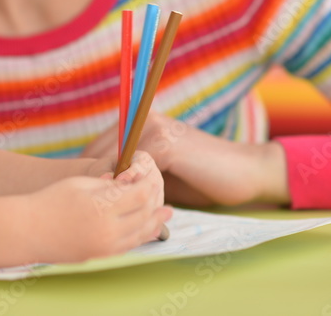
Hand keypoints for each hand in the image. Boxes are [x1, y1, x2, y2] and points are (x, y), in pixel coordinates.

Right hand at [29, 158, 170, 263]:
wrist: (27, 230)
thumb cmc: (51, 200)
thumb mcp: (81, 183)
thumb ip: (109, 184)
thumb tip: (131, 183)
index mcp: (104, 206)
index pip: (141, 194)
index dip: (149, 183)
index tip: (150, 176)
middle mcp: (108, 230)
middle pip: (145, 215)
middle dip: (157, 203)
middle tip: (165, 195)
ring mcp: (104, 247)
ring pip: (140, 234)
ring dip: (155, 223)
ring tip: (166, 214)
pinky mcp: (99, 257)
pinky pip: (127, 247)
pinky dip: (140, 236)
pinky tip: (146, 229)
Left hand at [82, 112, 290, 206]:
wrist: (244, 173)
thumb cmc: (202, 178)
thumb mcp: (159, 176)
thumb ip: (132, 176)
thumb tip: (99, 190)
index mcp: (141, 123)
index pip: (95, 148)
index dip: (87, 175)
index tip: (85, 199)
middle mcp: (145, 120)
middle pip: (97, 152)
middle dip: (94, 182)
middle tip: (96, 208)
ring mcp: (156, 129)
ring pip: (114, 162)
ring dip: (111, 188)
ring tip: (114, 210)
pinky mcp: (167, 145)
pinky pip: (134, 170)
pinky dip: (130, 189)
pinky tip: (134, 205)